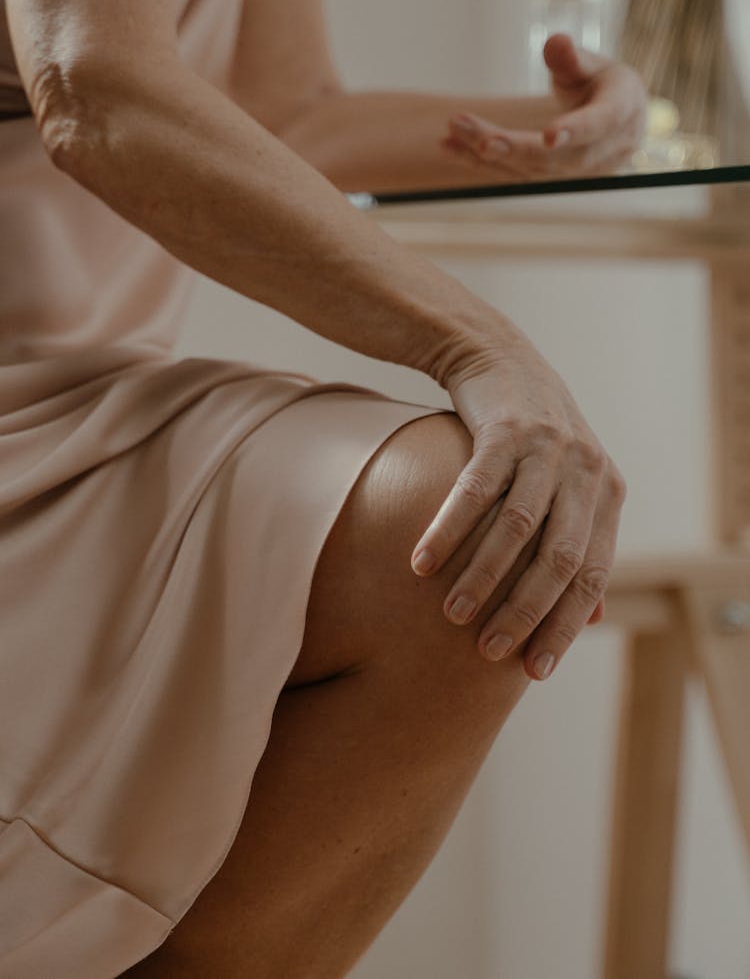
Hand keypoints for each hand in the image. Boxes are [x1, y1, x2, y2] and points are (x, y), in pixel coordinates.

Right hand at [411, 319, 625, 680]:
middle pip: (559, 560)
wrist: (501, 360)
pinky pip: (475, 491)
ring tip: (453, 616)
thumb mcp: (571, 486)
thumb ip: (583, 545)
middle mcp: (585, 471)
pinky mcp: (505, 429)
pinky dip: (448, 530)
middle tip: (487, 651)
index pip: (593, 575)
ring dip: (483, 578)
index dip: (563, 626)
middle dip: (524, 613)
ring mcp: (546, 448)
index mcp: (607, 493)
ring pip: (517, 529)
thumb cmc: (534, 437)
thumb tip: (594, 618)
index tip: (533, 670)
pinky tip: (421, 563)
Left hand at [442, 33, 646, 179]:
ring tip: (451, 131)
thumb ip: (574, 58)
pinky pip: (511, 173)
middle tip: (474, 135)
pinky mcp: (546, 179)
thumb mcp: (597, 65)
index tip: (551, 136)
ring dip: (485, 152)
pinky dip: (478, 160)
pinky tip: (449, 145)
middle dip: (512, 147)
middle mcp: (598, 152)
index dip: (575, 131)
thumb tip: (556, 43)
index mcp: (619, 115)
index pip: (597, 126)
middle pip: (553, 156)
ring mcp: (571, 173)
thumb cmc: (605, 86)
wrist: (616, 124)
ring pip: (526, 168)